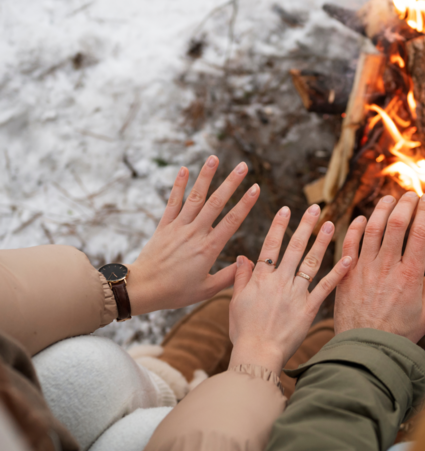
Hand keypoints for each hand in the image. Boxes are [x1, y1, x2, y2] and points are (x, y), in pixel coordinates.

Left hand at [127, 155, 259, 314]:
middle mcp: (194, 233)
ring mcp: (178, 227)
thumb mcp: (207, 290)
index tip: (256, 188)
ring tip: (215, 158)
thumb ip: (229, 276)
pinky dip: (178, 185)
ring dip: (206, 176)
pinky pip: (172, 202)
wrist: (143, 289)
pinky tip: (184, 169)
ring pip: (195, 197)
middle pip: (216, 203)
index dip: (245, 203)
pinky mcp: (164, 226)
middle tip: (244, 166)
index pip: (232, 221)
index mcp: (208, 248)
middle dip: (231, 182)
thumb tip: (247, 263)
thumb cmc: (176, 292)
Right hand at [228, 204, 351, 374]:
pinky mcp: (309, 309)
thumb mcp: (235, 302)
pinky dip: (338, 272)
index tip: (286, 208)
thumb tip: (242, 256)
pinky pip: (326, 287)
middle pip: (294, 248)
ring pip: (311, 262)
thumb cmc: (244, 332)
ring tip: (330, 224)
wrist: (257, 354)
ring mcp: (296, 294)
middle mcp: (280, 281)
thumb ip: (242, 277)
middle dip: (305, 226)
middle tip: (315, 207)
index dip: (279, 226)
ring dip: (322, 241)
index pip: (271, 245)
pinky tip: (349, 258)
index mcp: (261, 279)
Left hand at [334, 192, 424, 342]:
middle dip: (406, 204)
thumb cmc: (398, 336)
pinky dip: (354, 228)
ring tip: (389, 199)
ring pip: (372, 228)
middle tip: (410, 195)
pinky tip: (360, 219)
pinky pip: (348, 244)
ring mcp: (365, 268)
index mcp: (411, 275)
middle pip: (397, 224)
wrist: (366, 348)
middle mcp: (388, 267)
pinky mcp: (347, 274)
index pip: (421, 232)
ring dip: (381, 209)